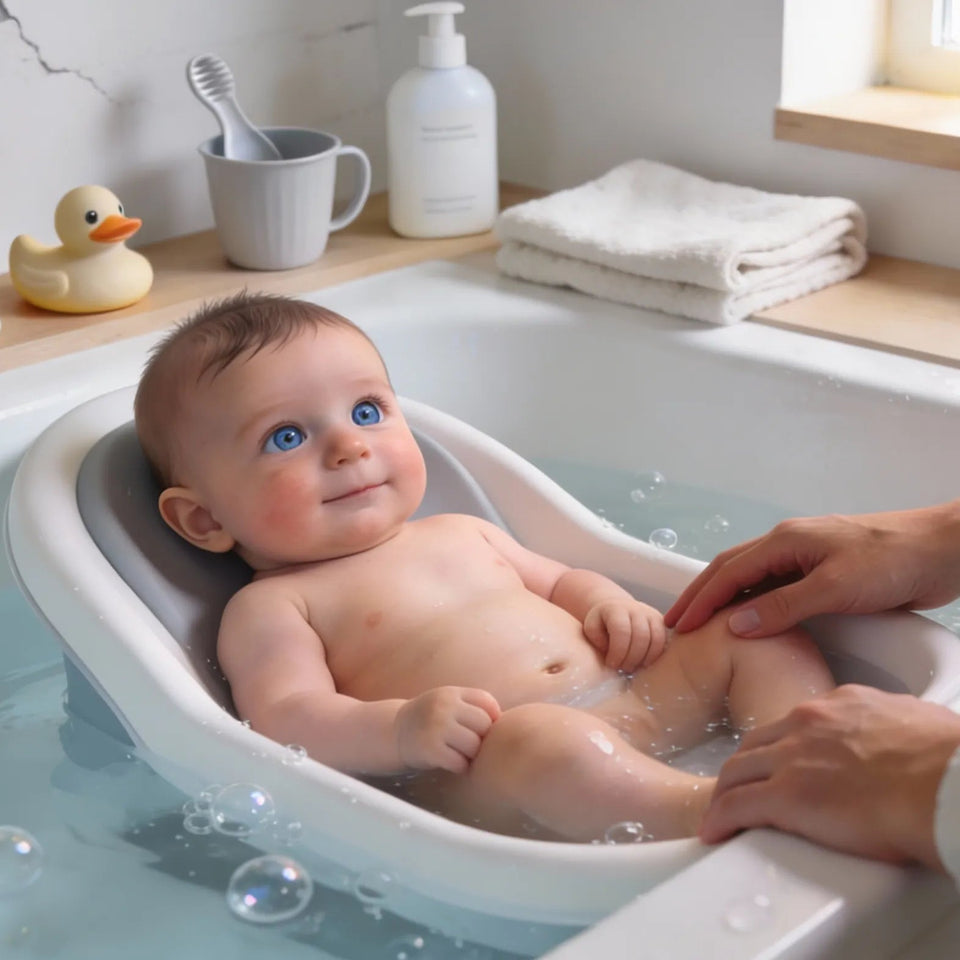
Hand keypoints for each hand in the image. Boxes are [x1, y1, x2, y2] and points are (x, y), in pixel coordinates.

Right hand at [396, 686, 500, 773]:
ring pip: (474, 746)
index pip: (487, 702)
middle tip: (470, 745)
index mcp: (452, 693)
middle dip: (481, 739)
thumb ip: (472, 708)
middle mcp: (444, 706)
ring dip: (471, 755)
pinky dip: (459, 767)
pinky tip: (450, 763)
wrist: (393, 733)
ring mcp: (436, 726)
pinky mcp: (430, 749)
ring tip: (459, 754)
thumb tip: (509, 725)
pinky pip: (459, 763)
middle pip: (484, 725)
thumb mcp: (447, 704)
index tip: (482, 730)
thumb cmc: (429, 721)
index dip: (492, 719)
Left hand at [583, 600, 667, 672]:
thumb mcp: (591, 628)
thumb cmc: (602, 624)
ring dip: (645, 659)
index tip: (611, 664)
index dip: (617, 652)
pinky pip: (664, 641)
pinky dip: (655, 656)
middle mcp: (636, 609)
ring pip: (656, 639)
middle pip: (641, 637)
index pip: (621, 631)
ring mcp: (651, 614)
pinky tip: (643, 663)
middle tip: (623, 669)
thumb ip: (597, 639)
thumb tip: (610, 650)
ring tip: (633, 667)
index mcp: (616, 609)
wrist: (617, 610)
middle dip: (632, 658)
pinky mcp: (661, 622)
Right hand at [664, 503, 959, 636]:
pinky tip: (749, 618)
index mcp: (785, 541)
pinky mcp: (824, 571)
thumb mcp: (834, 588)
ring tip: (702, 622)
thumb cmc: (893, 560)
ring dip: (723, 598)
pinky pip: (775, 586)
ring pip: (751, 577)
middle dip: (700, 596)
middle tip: (676, 623)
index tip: (679, 625)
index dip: (701, 600)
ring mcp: (806, 556)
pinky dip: (752, 601)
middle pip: (730, 569)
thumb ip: (783, 606)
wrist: (943, 550)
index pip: (728, 572)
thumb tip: (736, 625)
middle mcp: (789, 544)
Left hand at [700, 684, 959, 870]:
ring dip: (725, 793)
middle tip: (738, 787)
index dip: (780, 746)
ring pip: (737, 772)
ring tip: (719, 811)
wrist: (947, 784)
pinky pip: (737, 806)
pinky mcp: (787, 796)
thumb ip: (890, 733)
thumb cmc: (948, 762)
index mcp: (840, 705)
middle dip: (744, 766)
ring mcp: (792, 758)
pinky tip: (713, 830)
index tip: (777, 762)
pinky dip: (719, 818)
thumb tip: (901, 748)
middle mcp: (807, 724)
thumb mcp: (913, 725)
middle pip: (756, 744)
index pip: (794, 724)